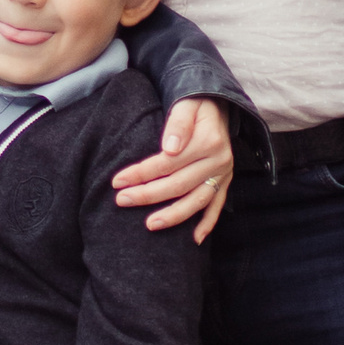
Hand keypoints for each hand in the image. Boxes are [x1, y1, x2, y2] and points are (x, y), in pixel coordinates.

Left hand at [110, 96, 233, 241]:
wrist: (219, 105)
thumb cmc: (195, 105)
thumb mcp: (186, 104)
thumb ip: (178, 124)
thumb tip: (170, 148)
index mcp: (208, 141)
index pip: (168, 162)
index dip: (141, 172)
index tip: (117, 181)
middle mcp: (218, 160)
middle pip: (179, 184)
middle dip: (148, 195)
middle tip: (122, 200)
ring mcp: (223, 174)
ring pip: (197, 200)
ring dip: (174, 215)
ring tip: (149, 225)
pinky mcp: (225, 182)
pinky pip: (217, 206)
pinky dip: (207, 224)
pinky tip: (194, 240)